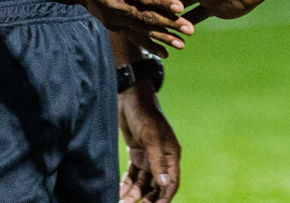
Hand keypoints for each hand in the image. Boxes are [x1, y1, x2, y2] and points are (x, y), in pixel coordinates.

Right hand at [67, 0, 195, 50]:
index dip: (162, 2)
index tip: (180, 7)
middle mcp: (119, 6)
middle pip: (147, 16)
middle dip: (169, 24)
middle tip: (189, 30)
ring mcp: (117, 19)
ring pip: (143, 30)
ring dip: (163, 38)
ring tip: (181, 44)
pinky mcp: (116, 26)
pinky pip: (134, 37)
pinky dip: (149, 46)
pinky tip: (165, 53)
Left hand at [119, 87, 179, 202]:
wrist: (129, 97)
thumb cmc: (144, 114)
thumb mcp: (151, 137)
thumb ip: (158, 161)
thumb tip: (164, 183)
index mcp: (171, 154)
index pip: (171, 182)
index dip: (164, 197)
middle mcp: (162, 158)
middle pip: (156, 186)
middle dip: (146, 198)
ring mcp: (148, 157)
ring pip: (143, 182)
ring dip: (134, 193)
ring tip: (121, 202)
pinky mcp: (136, 154)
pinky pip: (132, 175)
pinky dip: (126, 183)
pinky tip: (118, 191)